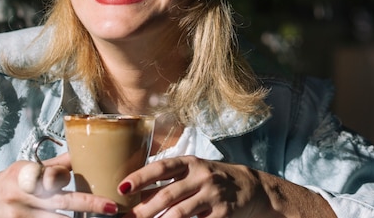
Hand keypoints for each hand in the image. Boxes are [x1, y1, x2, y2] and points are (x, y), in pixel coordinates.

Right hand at [0, 153, 118, 217]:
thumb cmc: (10, 183)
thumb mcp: (27, 169)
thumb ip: (54, 165)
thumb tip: (83, 151)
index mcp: (25, 174)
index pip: (51, 176)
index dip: (67, 179)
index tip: (91, 182)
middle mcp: (22, 196)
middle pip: (61, 202)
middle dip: (89, 204)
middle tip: (112, 206)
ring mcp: (20, 217)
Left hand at [118, 155, 335, 217]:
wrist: (252, 187)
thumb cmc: (211, 179)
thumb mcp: (193, 171)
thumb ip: (170, 179)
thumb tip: (135, 190)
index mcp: (190, 162)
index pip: (161, 167)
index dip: (141, 176)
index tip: (121, 187)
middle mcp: (201, 175)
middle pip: (168, 194)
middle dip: (143, 209)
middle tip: (126, 217)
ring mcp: (213, 195)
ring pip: (181, 212)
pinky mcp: (223, 213)